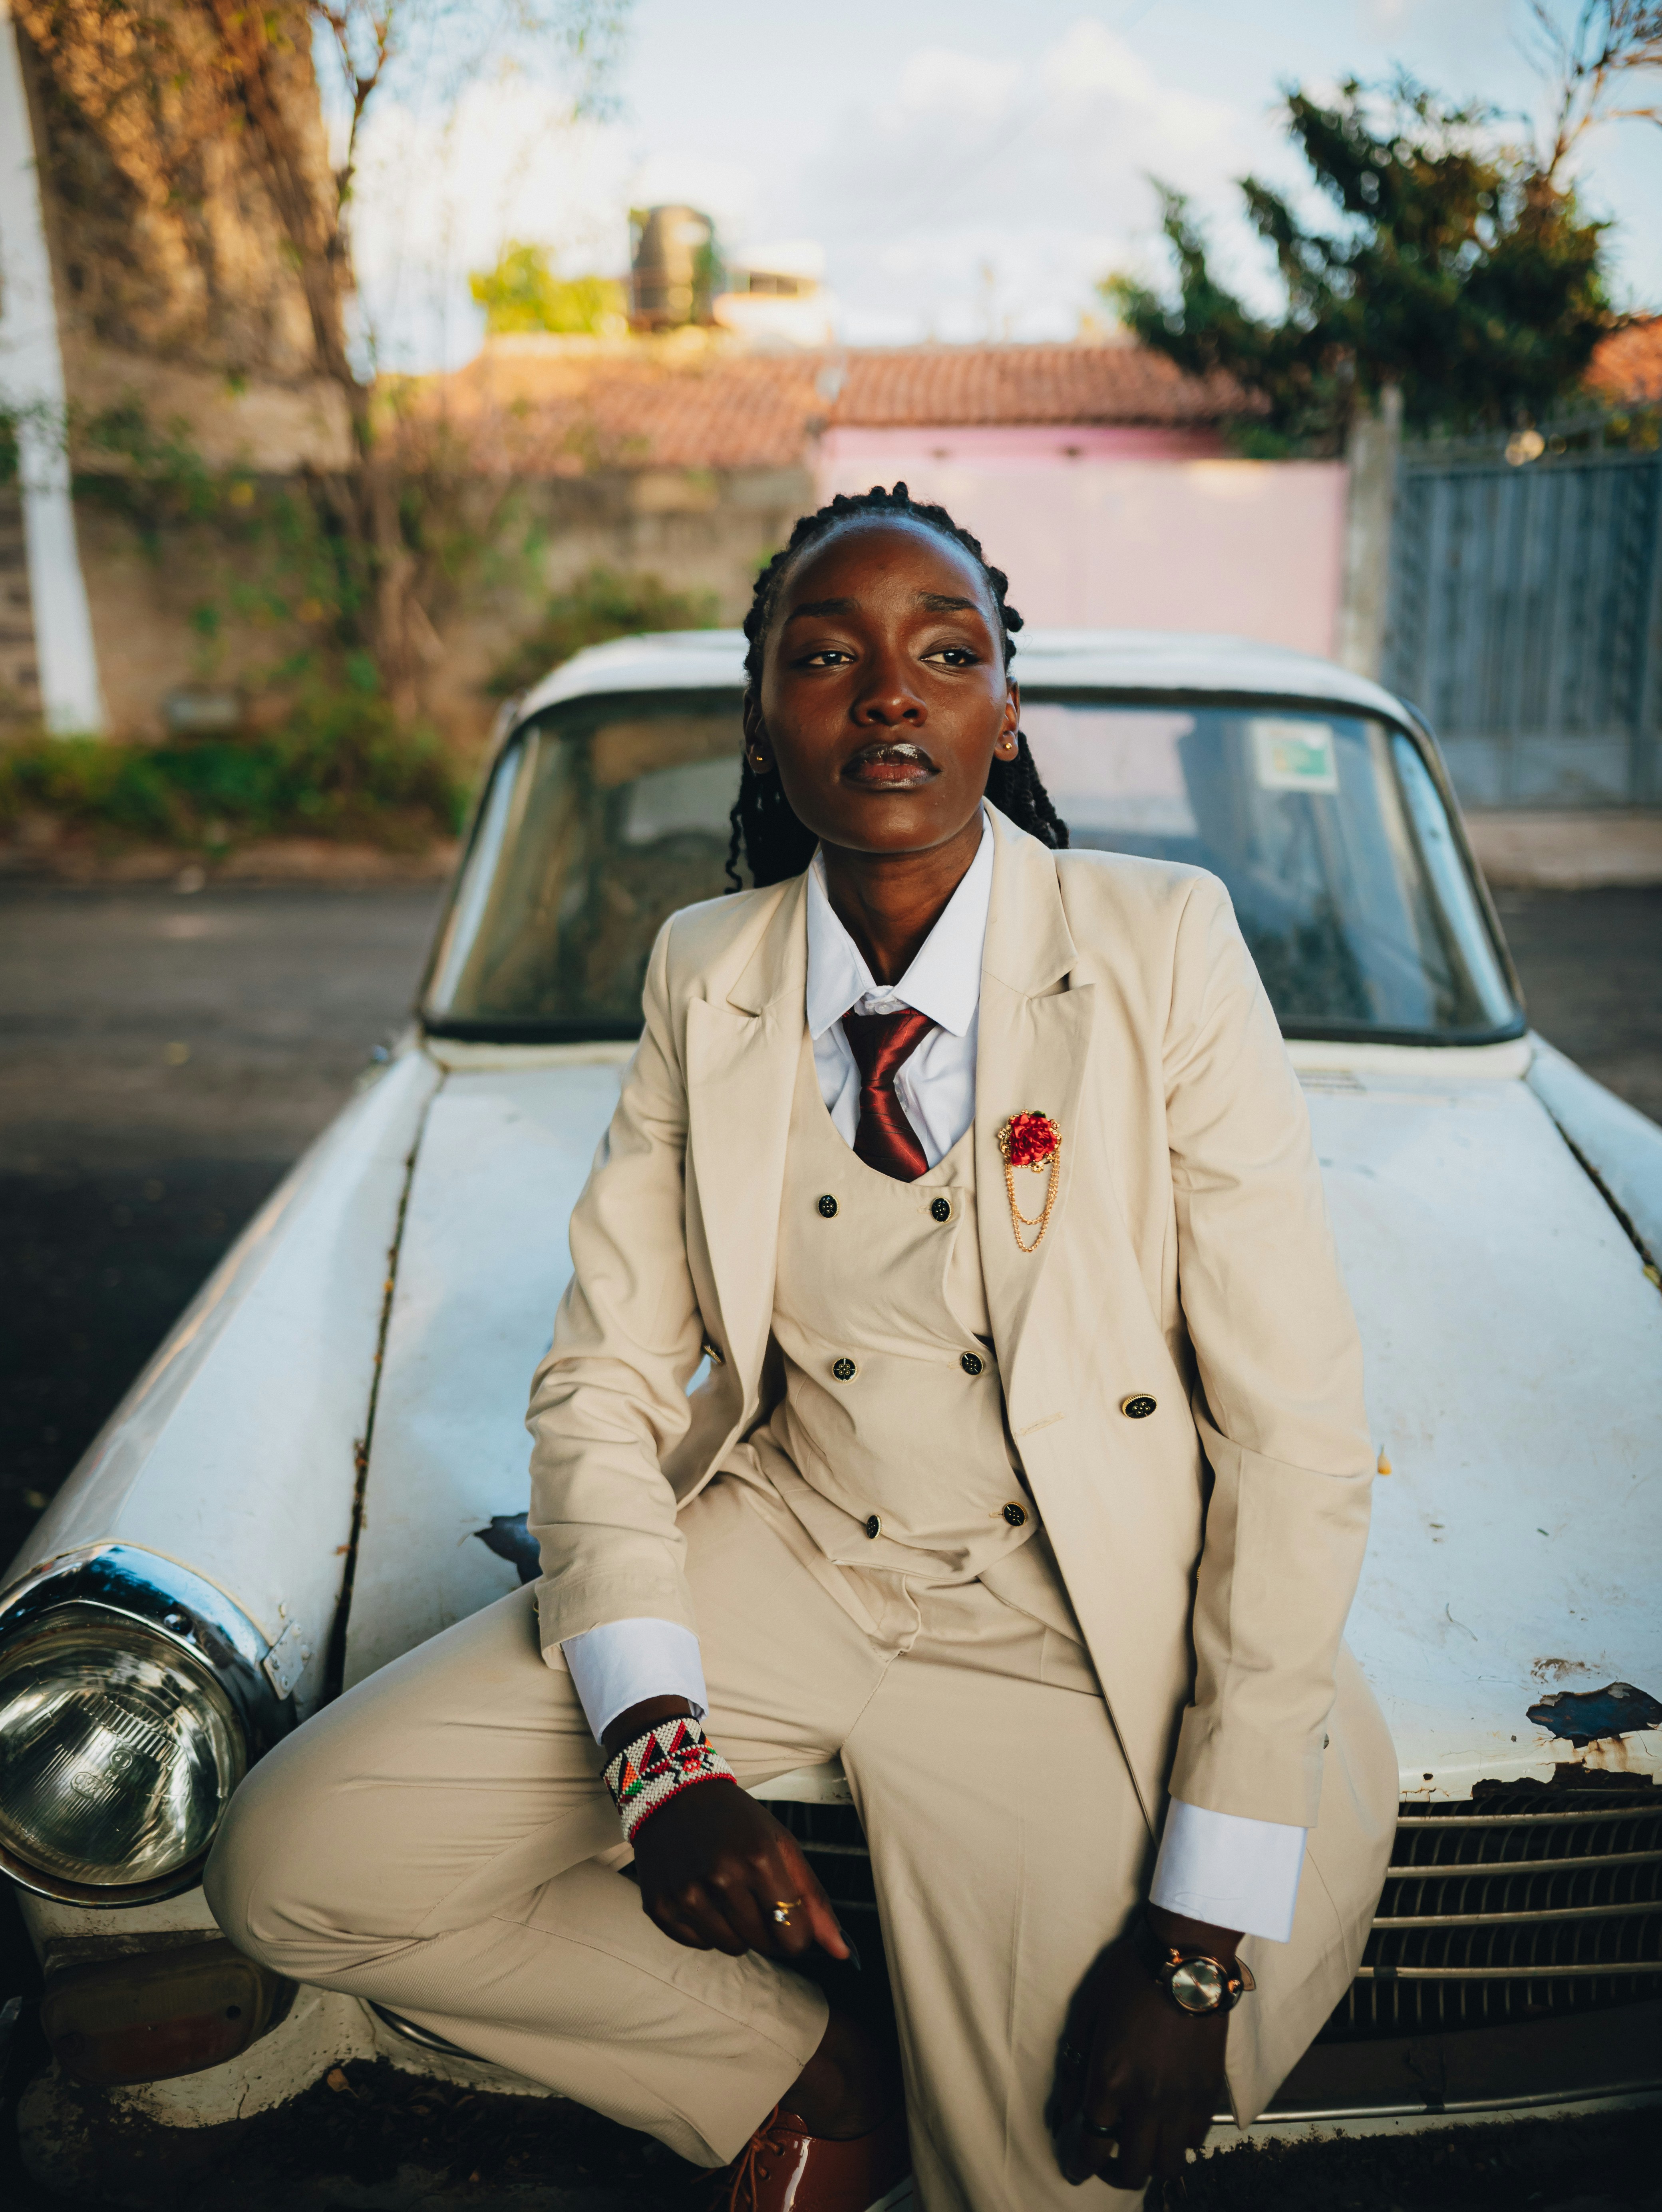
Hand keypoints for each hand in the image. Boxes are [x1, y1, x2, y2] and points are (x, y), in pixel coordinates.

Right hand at [604, 1698, 847, 1964]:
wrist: (675, 1794)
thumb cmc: (736, 1821)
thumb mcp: (781, 1845)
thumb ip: (813, 1899)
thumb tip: (842, 1952)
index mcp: (759, 1859)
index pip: (793, 1936)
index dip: (797, 1934)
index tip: (790, 1919)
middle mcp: (721, 1877)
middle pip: (763, 1945)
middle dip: (767, 1928)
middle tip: (754, 1896)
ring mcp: (687, 1893)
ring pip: (730, 1947)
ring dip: (735, 1929)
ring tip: (726, 1891)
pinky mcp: (659, 1905)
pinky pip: (697, 1944)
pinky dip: (705, 1927)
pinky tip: (700, 1894)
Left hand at [1050, 1908, 1237, 2191]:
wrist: (1185, 1957)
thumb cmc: (1128, 1977)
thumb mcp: (1087, 2013)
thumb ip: (1073, 2067)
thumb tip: (1062, 2112)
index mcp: (1111, 2081)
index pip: (1092, 2149)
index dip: (1080, 2168)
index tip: (1076, 2171)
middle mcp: (1147, 2101)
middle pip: (1134, 2170)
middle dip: (1115, 2175)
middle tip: (1107, 2163)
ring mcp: (1182, 2100)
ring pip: (1169, 2165)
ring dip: (1151, 2164)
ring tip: (1141, 2148)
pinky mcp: (1208, 2091)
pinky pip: (1195, 2139)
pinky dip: (1180, 2142)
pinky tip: (1169, 2125)